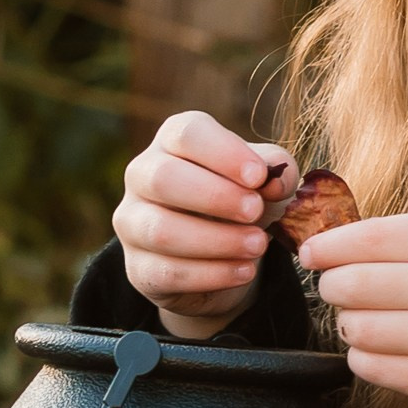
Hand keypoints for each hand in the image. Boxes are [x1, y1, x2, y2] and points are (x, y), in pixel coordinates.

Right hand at [113, 110, 297, 340]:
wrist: (220, 258)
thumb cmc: (240, 201)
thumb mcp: (265, 181)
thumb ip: (276, 172)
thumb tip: (275, 180)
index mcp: (172, 141)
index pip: (187, 133)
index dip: (223, 153)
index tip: (258, 177)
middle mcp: (142, 175)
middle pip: (163, 177)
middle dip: (215, 196)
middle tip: (255, 211)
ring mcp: (132, 222)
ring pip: (161, 230)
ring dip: (216, 240)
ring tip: (258, 245)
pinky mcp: (138, 267)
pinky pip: (167, 272)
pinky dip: (212, 274)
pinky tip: (244, 271)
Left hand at [297, 210, 407, 407]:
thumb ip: (396, 236)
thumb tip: (323, 247)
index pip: (364, 239)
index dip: (326, 247)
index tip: (312, 254)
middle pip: (349, 285)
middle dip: (333, 286)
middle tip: (340, 287)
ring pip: (354, 328)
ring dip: (349, 322)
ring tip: (368, 317)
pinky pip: (367, 367)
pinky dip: (363, 354)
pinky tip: (384, 344)